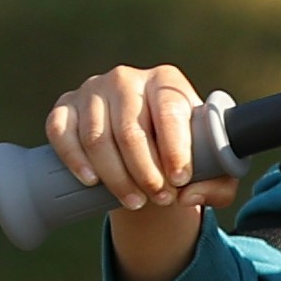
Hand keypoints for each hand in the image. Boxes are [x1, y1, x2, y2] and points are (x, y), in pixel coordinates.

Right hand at [45, 62, 225, 280]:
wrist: (143, 144)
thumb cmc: (181, 151)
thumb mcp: (212, 166)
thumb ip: (219, 184)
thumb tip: (187, 196)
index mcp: (166, 81)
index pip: (169, 112)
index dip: (175, 148)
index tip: (180, 180)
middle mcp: (127, 78)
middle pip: (131, 131)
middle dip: (146, 172)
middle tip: (160, 199)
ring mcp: (92, 90)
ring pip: (97, 138)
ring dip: (115, 176)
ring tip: (134, 202)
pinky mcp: (65, 107)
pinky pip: (61, 132)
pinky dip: (73, 158)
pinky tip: (90, 180)